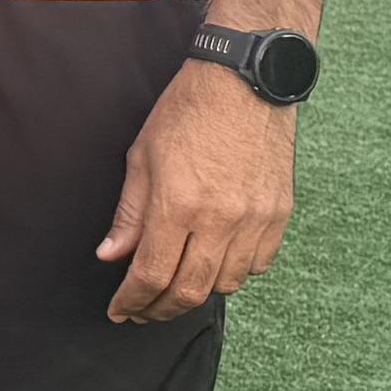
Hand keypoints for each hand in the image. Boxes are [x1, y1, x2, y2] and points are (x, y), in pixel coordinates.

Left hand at [98, 56, 297, 324]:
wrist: (246, 79)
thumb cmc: (188, 110)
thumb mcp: (142, 156)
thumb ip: (129, 214)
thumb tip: (111, 256)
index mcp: (178, 204)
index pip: (151, 275)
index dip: (132, 301)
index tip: (120, 310)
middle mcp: (220, 219)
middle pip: (190, 292)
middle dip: (160, 309)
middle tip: (143, 310)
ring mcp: (255, 219)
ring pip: (226, 285)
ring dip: (198, 293)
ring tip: (176, 285)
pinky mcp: (280, 213)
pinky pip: (258, 265)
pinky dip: (234, 273)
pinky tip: (215, 263)